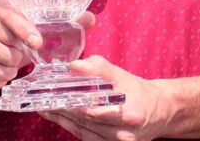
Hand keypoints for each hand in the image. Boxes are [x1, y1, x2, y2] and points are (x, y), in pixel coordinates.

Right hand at [0, 0, 98, 93]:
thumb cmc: (10, 39)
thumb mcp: (30, 26)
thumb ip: (58, 22)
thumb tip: (90, 18)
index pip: (12, 13)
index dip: (26, 29)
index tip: (37, 42)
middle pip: (10, 40)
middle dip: (21, 52)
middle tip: (19, 51)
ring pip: (5, 59)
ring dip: (13, 66)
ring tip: (9, 60)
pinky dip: (3, 76)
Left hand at [41, 56, 173, 140]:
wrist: (159, 113)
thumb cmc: (139, 92)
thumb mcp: (123, 76)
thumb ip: (99, 69)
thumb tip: (74, 65)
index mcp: (129, 113)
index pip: (93, 110)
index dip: (70, 101)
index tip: (52, 91)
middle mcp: (123, 133)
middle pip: (85, 120)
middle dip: (61, 109)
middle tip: (41, 98)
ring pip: (82, 130)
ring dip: (61, 118)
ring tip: (43, 106)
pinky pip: (85, 137)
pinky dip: (70, 126)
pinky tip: (56, 116)